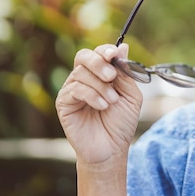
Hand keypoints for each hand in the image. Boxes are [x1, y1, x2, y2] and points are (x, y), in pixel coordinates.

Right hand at [56, 43, 142, 164]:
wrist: (112, 149)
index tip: (114, 54)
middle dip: (98, 62)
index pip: (98, 53)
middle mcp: (84, 79)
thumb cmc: (121, 123)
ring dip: (100, 86)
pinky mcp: (64, 103)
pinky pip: (75, 89)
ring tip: (111, 102)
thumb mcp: (130, 95)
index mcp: (101, 74)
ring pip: (81, 73)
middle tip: (111, 76)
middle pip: (83, 56)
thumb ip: (125, 72)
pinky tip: (102, 106)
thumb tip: (123, 46)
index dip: (105, 50)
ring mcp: (72, 90)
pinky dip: (91, 95)